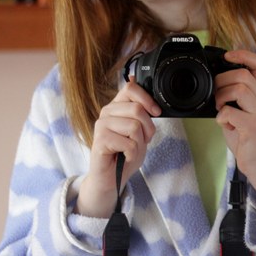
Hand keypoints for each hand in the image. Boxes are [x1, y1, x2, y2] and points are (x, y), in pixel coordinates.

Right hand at [75, 78, 160, 217]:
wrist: (112, 178)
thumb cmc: (126, 152)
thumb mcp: (140, 128)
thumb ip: (140, 107)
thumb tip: (133, 78)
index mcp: (117, 106)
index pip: (130, 88)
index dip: (147, 99)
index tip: (156, 113)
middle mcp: (107, 112)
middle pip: (137, 109)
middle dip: (148, 128)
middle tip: (142, 140)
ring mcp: (101, 125)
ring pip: (134, 126)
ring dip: (140, 142)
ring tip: (131, 148)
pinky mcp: (100, 140)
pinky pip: (128, 143)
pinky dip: (133, 153)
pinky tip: (125, 155)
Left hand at [214, 50, 255, 208]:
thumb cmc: (243, 132)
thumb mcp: (238, 107)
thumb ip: (231, 93)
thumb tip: (212, 79)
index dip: (244, 54)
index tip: (227, 56)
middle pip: (243, 74)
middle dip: (222, 81)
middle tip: (216, 95)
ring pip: (239, 89)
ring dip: (221, 97)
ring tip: (220, 109)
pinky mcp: (252, 127)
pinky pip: (231, 113)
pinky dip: (222, 117)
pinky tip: (225, 124)